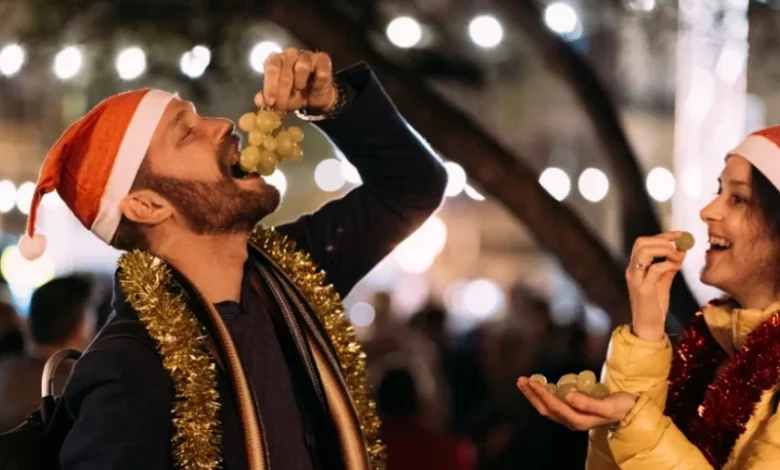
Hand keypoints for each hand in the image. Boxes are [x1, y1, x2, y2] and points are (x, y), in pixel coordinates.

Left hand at [255, 48, 336, 114]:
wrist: (316, 97)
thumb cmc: (296, 94)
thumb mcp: (280, 100)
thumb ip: (268, 99)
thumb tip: (260, 101)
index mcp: (277, 60)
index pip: (271, 67)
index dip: (270, 86)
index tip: (270, 102)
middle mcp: (290, 54)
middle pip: (285, 71)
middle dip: (282, 93)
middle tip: (282, 109)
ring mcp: (307, 55)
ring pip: (302, 66)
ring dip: (299, 84)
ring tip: (299, 91)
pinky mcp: (323, 60)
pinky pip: (320, 71)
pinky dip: (316, 83)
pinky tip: (314, 88)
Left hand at [517, 377, 636, 430]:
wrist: (630, 411)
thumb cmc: (620, 407)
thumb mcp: (608, 405)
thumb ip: (588, 403)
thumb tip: (568, 396)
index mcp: (578, 421)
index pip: (554, 406)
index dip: (541, 394)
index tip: (531, 381)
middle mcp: (572, 421)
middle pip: (546, 409)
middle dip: (532, 395)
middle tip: (521, 380)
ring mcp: (571, 417)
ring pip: (547, 407)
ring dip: (535, 395)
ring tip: (524, 382)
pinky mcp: (573, 411)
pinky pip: (553, 404)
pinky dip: (544, 395)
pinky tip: (539, 385)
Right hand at [626, 231, 686, 340]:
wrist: (648, 326)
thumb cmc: (655, 304)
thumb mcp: (663, 281)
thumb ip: (670, 266)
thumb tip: (682, 250)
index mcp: (635, 267)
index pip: (643, 242)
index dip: (662, 235)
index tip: (680, 235)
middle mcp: (632, 270)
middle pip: (641, 243)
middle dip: (663, 240)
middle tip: (679, 246)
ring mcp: (636, 279)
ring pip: (645, 252)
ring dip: (665, 249)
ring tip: (677, 256)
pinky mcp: (644, 289)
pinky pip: (655, 269)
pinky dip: (668, 264)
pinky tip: (676, 267)